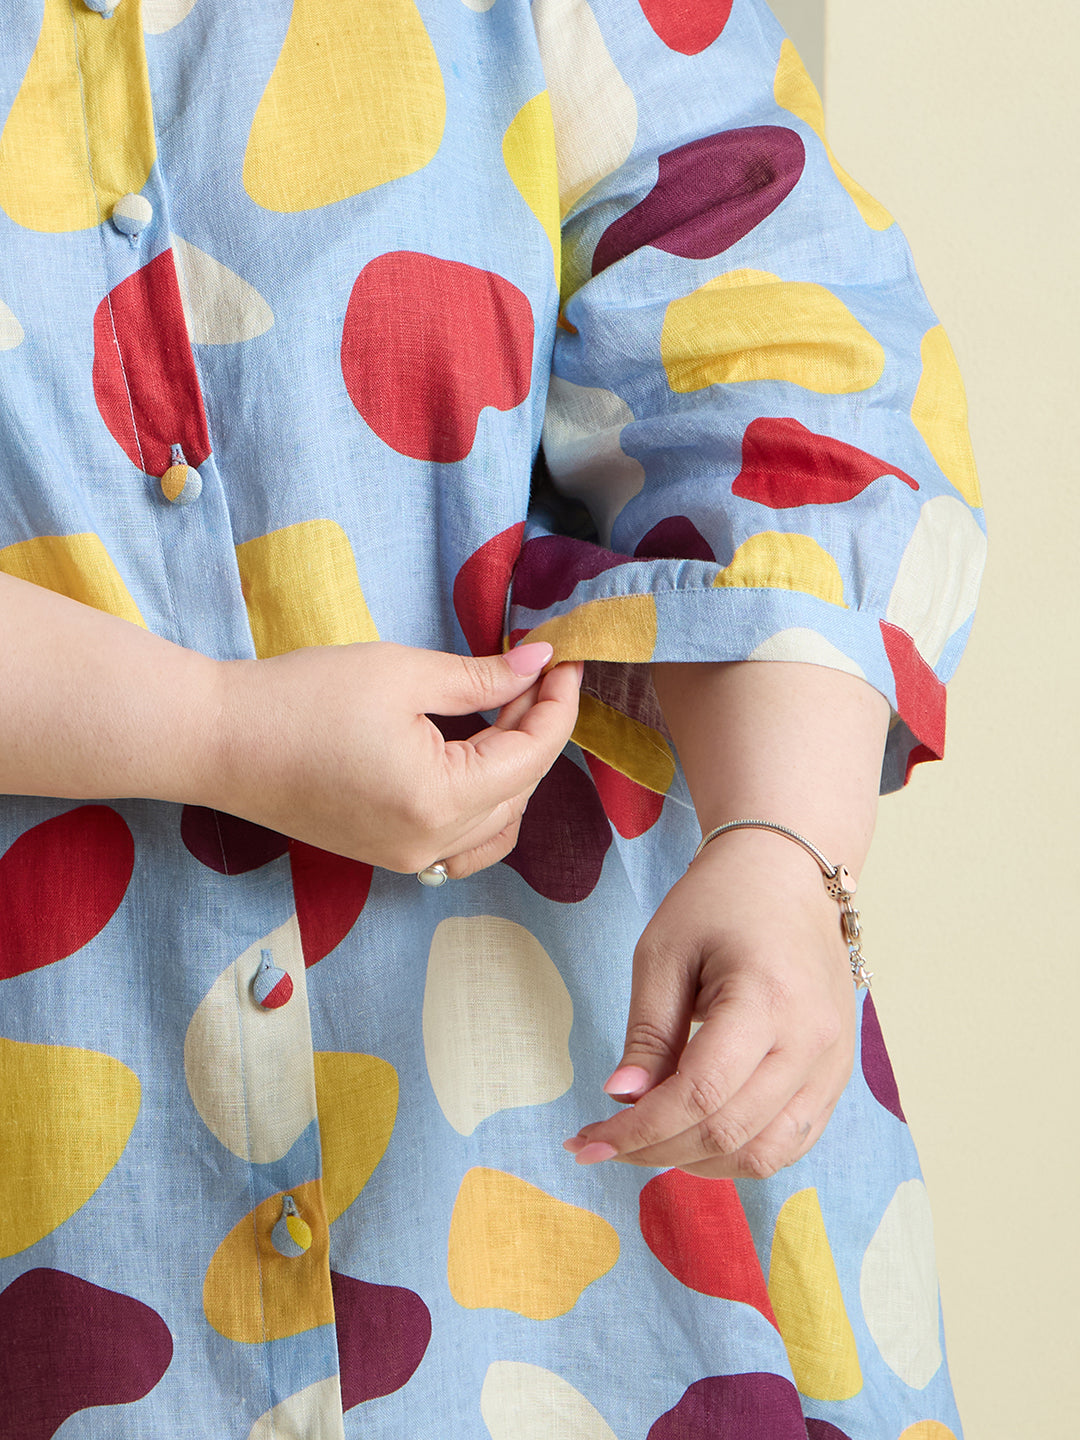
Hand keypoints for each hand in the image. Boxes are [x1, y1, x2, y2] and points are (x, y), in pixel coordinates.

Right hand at [211, 641, 581, 873]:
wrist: (219, 741)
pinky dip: (486, 803)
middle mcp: (431, 843)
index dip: (557, 703)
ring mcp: (409, 857)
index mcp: (440, 800)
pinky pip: (464, 841)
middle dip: (536, 727)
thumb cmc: (301, 699)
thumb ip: (480, 676)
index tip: (564, 658)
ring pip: (499, 823)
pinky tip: (477, 757)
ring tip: (503, 708)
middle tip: (531, 671)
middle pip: (521, 789)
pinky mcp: (389, 854)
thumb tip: (538, 667)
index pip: (532, 755)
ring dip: (515, 768)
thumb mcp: (401, 672)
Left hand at [563, 829, 855, 1177]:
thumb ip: (647, 1032)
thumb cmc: (720, 901)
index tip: (587, 1141)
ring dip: (698, 1163)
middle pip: (730, 1133)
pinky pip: (792, 1141)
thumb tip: (622, 1101)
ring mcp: (833, 1062)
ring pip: (766, 1154)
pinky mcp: (837, 1073)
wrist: (788, 872)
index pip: (700, 1095)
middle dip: (657, 1150)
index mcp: (767, 1000)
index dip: (639, 1130)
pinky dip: (739, 1153)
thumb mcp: (663, 952)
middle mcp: (812, 1041)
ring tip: (648, 1141)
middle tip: (604, 1144)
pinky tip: (693, 1136)